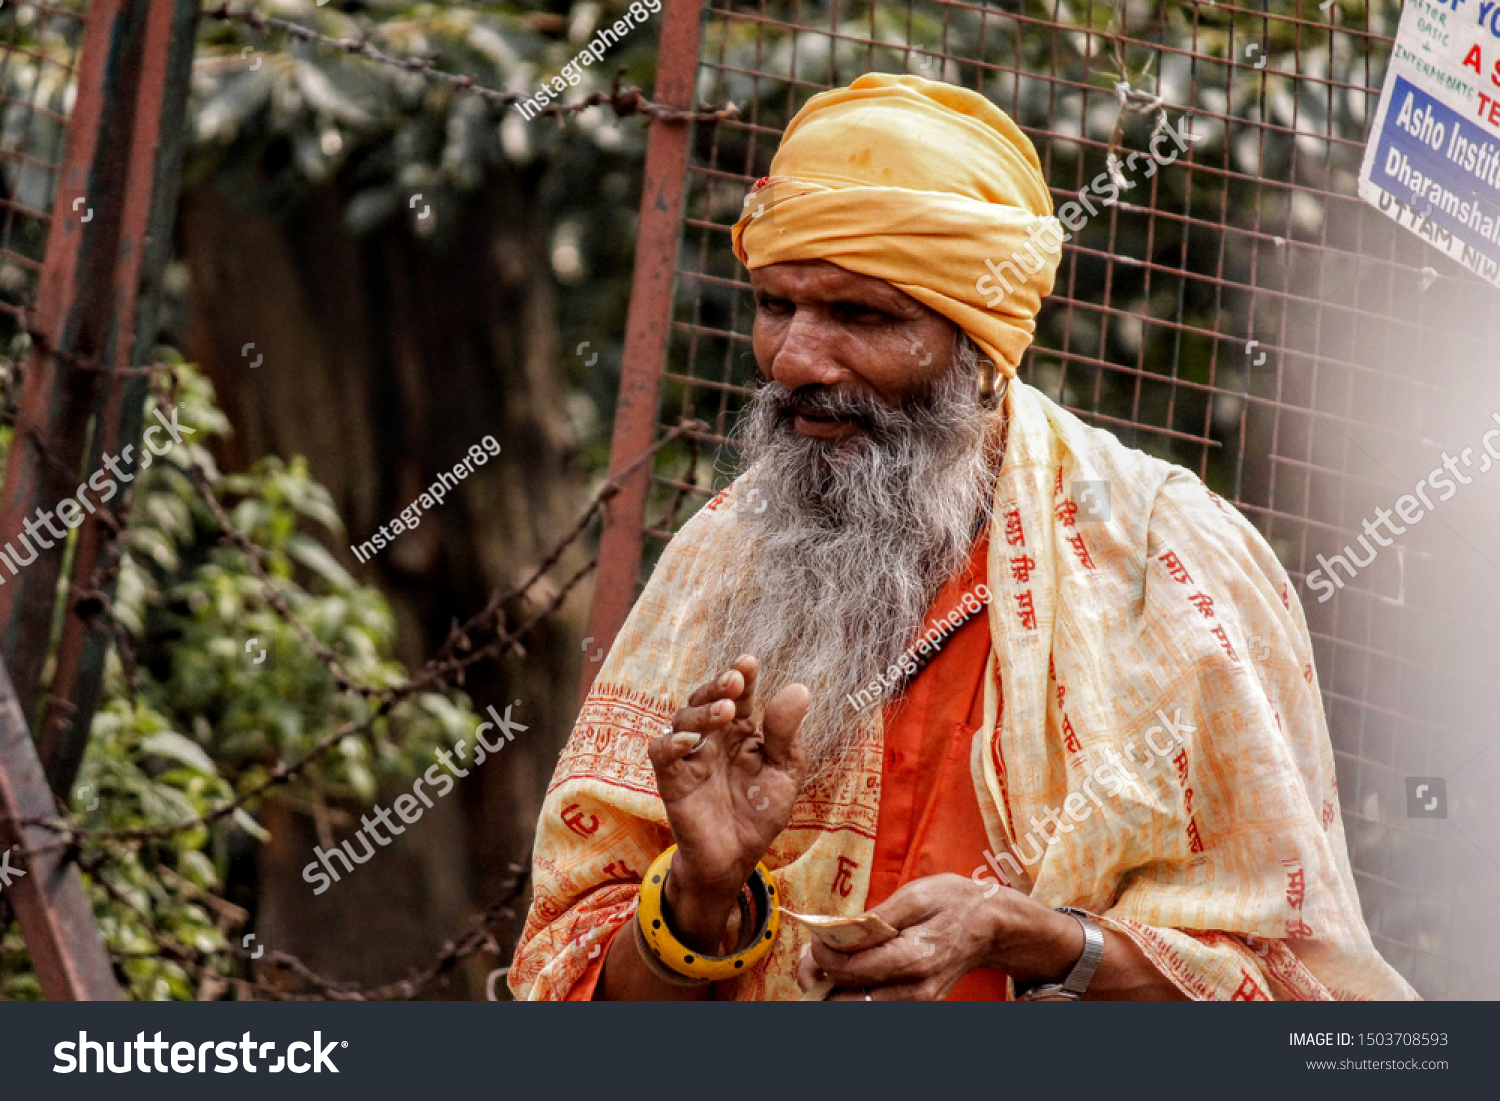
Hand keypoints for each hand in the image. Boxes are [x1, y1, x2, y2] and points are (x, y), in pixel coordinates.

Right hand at [647, 654, 808, 950]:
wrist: (736, 859)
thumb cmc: (759, 813)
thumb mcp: (783, 773)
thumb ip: (785, 735)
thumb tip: (798, 688)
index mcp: (741, 731)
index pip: (739, 695)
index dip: (742, 676)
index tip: (749, 662)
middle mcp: (713, 737)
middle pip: (707, 699)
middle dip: (718, 686)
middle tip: (735, 680)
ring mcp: (691, 756)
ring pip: (683, 719)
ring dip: (702, 711)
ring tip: (724, 710)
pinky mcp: (672, 780)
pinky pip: (662, 754)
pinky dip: (671, 743)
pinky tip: (688, 741)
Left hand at [794, 873, 1083, 1000]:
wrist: (991, 925)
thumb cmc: (953, 902)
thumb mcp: (915, 895)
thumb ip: (875, 918)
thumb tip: (839, 932)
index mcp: (914, 959)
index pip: (854, 971)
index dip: (823, 956)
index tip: (816, 936)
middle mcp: (916, 991)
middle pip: (849, 1001)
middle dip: (819, 979)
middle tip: (809, 956)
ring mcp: (916, 1002)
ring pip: (858, 1008)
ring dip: (831, 989)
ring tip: (822, 962)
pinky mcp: (915, 1003)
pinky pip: (873, 1004)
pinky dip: (851, 990)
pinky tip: (844, 968)